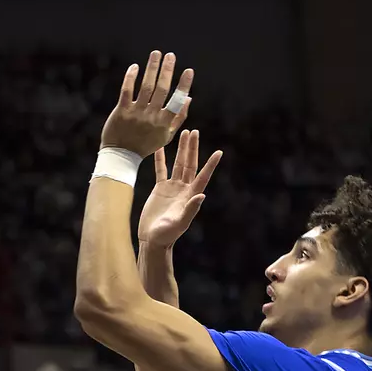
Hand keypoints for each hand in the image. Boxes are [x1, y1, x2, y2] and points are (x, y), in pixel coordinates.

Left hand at [100, 50, 193, 158]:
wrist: (121, 155)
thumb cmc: (145, 145)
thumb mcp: (166, 135)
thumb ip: (179, 118)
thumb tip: (189, 98)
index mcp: (164, 122)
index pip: (177, 101)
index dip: (184, 85)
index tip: (189, 70)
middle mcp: (151, 116)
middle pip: (161, 89)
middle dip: (167, 70)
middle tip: (171, 55)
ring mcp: (136, 113)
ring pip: (146, 87)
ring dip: (152, 68)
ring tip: (156, 54)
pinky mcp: (121, 111)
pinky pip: (127, 91)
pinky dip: (131, 77)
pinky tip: (135, 66)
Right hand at [138, 130, 221, 249]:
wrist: (153, 238)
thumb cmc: (167, 235)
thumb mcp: (179, 223)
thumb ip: (190, 210)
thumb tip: (202, 195)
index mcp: (190, 195)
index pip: (202, 176)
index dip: (210, 164)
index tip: (219, 152)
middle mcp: (184, 189)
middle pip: (190, 164)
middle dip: (192, 148)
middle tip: (194, 132)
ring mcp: (172, 187)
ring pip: (178, 164)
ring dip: (181, 149)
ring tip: (183, 134)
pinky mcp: (160, 189)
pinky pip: (160, 170)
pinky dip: (160, 159)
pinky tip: (160, 147)